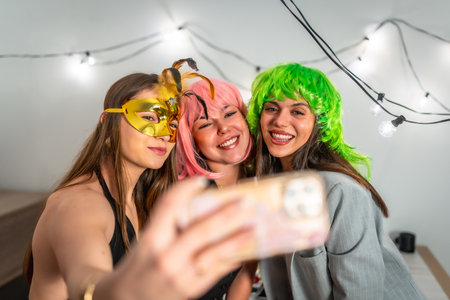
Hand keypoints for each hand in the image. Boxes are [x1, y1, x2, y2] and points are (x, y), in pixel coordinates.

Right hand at [94, 177, 254, 299]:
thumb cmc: (138, 266)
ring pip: (213, 253)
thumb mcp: (146, 240)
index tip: (202, 181)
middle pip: (200, 230)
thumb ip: (167, 223)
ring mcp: (180, 276)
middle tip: (245, 202)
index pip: (169, 206)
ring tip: (254, 227)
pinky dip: (233, 259)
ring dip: (237, 239)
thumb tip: (198, 200)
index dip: (186, 189)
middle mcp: (165, 257)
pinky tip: (245, 250)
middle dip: (226, 214)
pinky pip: (217, 272)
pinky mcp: (191, 290)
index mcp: (151, 239)